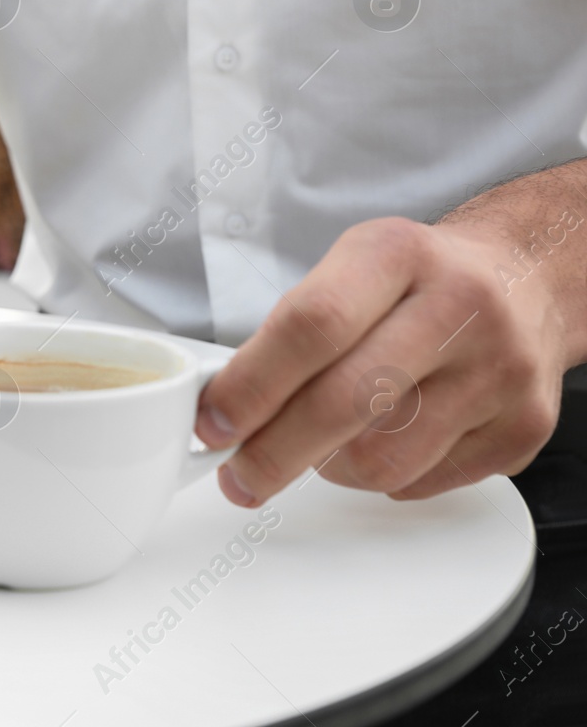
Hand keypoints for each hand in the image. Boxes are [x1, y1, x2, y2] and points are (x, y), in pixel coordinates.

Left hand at [196, 216, 569, 505]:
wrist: (526, 279)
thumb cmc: (417, 279)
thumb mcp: (349, 267)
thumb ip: (289, 330)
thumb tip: (223, 409)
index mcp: (397, 255)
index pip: (311, 325)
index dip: (251, 385)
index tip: (211, 425)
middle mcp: (459, 307)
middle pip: (344, 402)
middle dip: (272, 453)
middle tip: (237, 475)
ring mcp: (499, 371)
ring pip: (383, 459)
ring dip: (329, 468)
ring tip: (319, 446)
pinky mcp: (524, 428)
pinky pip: (422, 483)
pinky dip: (381, 477)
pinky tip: (382, 442)